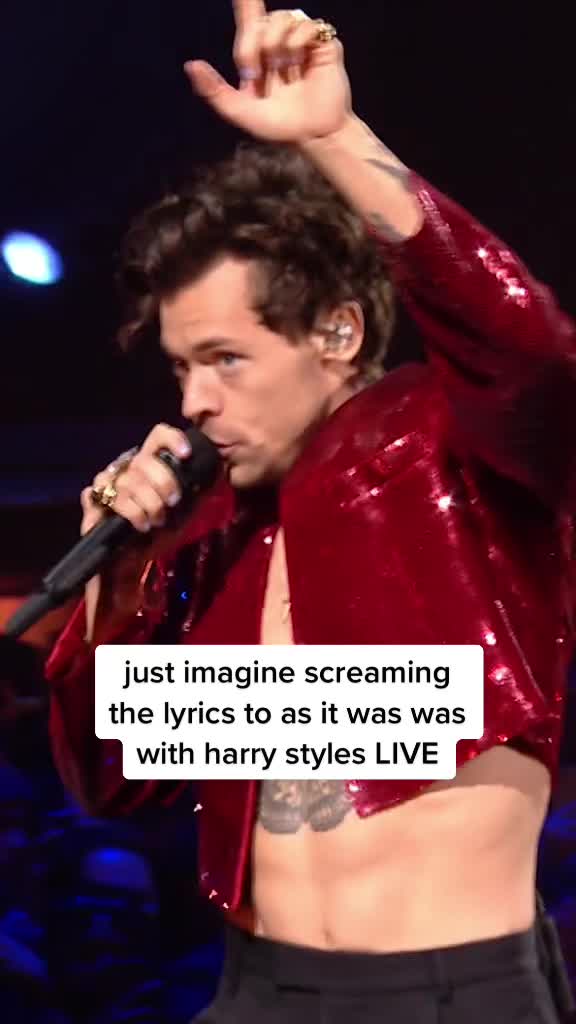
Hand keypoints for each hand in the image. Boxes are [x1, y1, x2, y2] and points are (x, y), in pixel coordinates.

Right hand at [80, 424, 191, 642]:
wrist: (134, 565)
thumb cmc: (160, 535)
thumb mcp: (188, 511)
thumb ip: (200, 489)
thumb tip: (218, 470)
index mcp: (151, 465)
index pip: (157, 436)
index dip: (171, 439)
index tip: (186, 455)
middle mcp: (128, 469)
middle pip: (144, 460)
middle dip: (164, 483)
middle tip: (172, 504)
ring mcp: (109, 484)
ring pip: (128, 481)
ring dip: (148, 504)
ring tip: (155, 521)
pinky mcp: (94, 502)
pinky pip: (108, 497)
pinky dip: (129, 513)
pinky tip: (138, 525)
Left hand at [184, 1, 351, 142]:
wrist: (314, 136)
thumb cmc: (280, 127)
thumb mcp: (241, 112)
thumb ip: (215, 91)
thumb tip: (191, 65)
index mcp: (259, 55)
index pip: (249, 17)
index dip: (246, 1)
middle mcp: (279, 43)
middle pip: (258, 21)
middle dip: (249, 46)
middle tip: (254, 73)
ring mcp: (302, 42)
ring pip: (281, 17)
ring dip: (275, 44)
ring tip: (283, 71)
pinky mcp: (323, 44)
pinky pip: (306, 24)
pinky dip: (297, 42)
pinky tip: (299, 64)